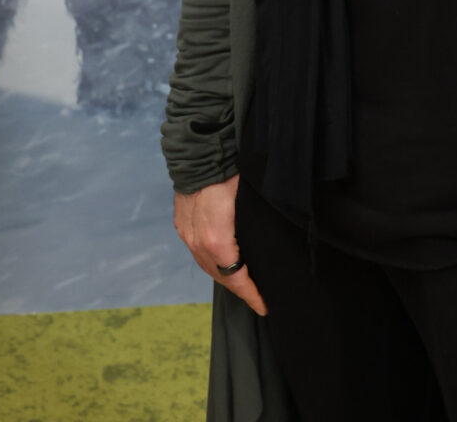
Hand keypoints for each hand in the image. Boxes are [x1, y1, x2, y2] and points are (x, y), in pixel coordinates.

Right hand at [173, 175, 267, 316]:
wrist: (201, 151)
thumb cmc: (231, 173)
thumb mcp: (250, 200)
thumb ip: (257, 226)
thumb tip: (274, 240)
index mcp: (217, 240)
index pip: (236, 277)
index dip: (251, 294)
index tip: (265, 306)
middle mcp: (197, 242)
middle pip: (220, 275)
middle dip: (239, 288)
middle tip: (257, 296)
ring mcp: (187, 234)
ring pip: (206, 265)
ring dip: (224, 275)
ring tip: (242, 282)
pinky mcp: (181, 224)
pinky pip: (197, 251)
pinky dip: (211, 260)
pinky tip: (223, 260)